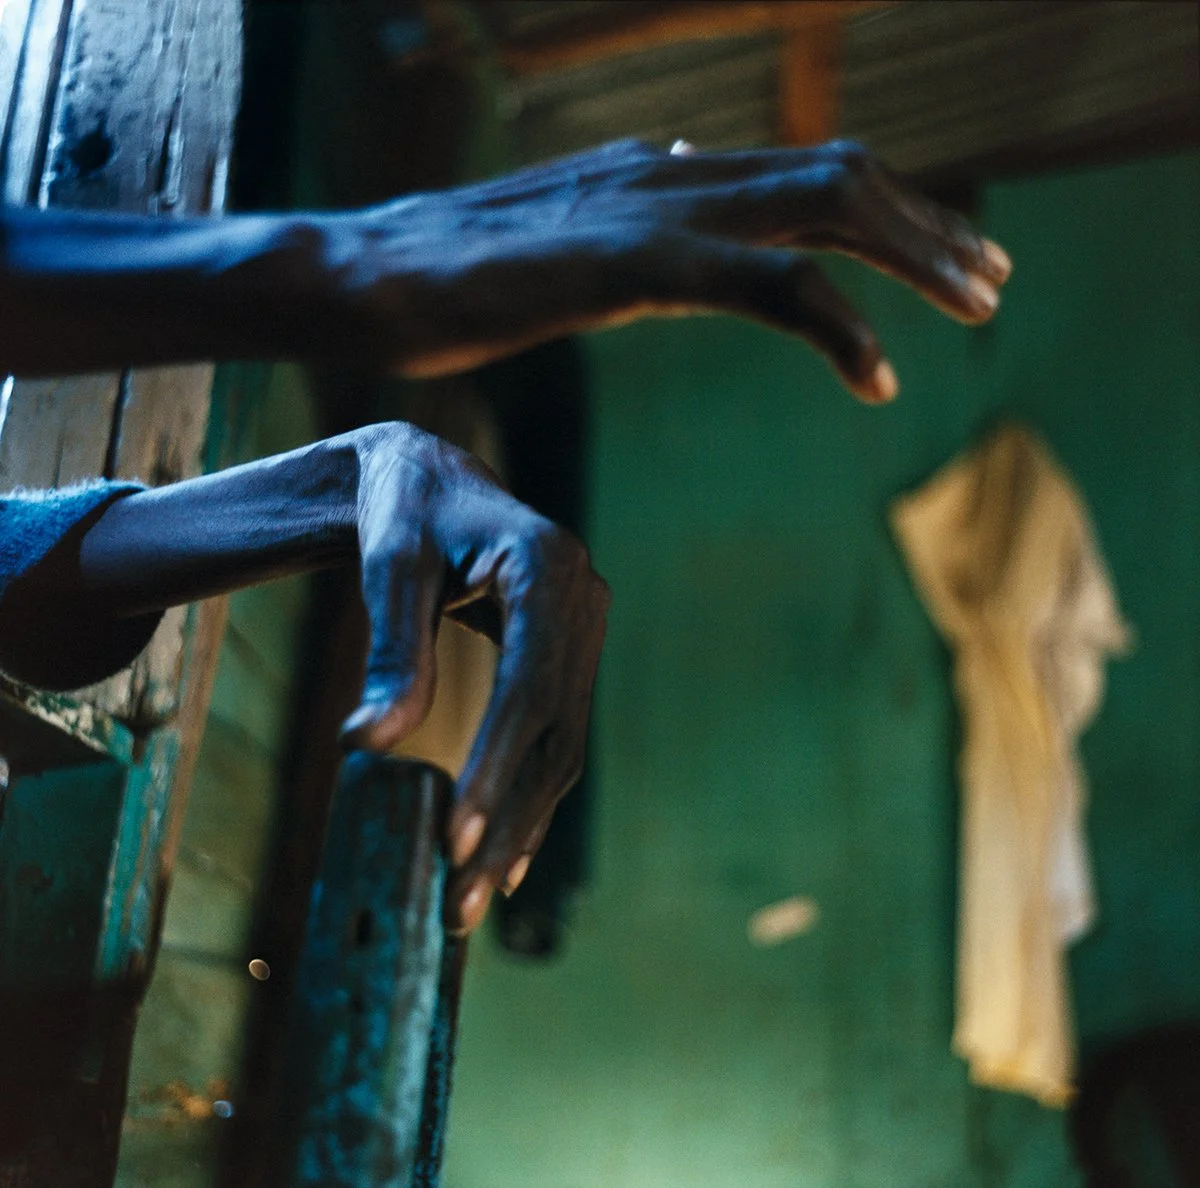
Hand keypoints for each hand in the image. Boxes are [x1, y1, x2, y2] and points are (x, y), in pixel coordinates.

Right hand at [335, 138, 1010, 402]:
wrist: (359, 276)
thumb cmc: (446, 280)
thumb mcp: (562, 254)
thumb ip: (631, 244)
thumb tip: (679, 246)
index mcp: (660, 174)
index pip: (801, 174)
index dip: (887, 212)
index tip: (941, 259)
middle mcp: (672, 171)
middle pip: (838, 175)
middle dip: (928, 226)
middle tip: (990, 281)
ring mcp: (653, 207)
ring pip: (823, 208)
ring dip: (914, 255)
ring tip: (977, 307)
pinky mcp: (630, 260)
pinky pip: (764, 284)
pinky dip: (835, 327)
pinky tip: (878, 381)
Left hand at [339, 423, 608, 933]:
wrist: (431, 480)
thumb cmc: (404, 512)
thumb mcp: (390, 568)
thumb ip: (392, 652)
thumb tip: (370, 745)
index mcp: (549, 566)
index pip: (530, 682)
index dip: (497, 763)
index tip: (455, 836)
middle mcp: (584, 600)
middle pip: (556, 729)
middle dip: (509, 816)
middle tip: (462, 897)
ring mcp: (584, 630)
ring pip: (563, 746)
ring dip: (521, 823)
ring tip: (475, 896)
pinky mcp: (568, 656)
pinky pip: (557, 737)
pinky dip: (530, 797)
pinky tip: (506, 856)